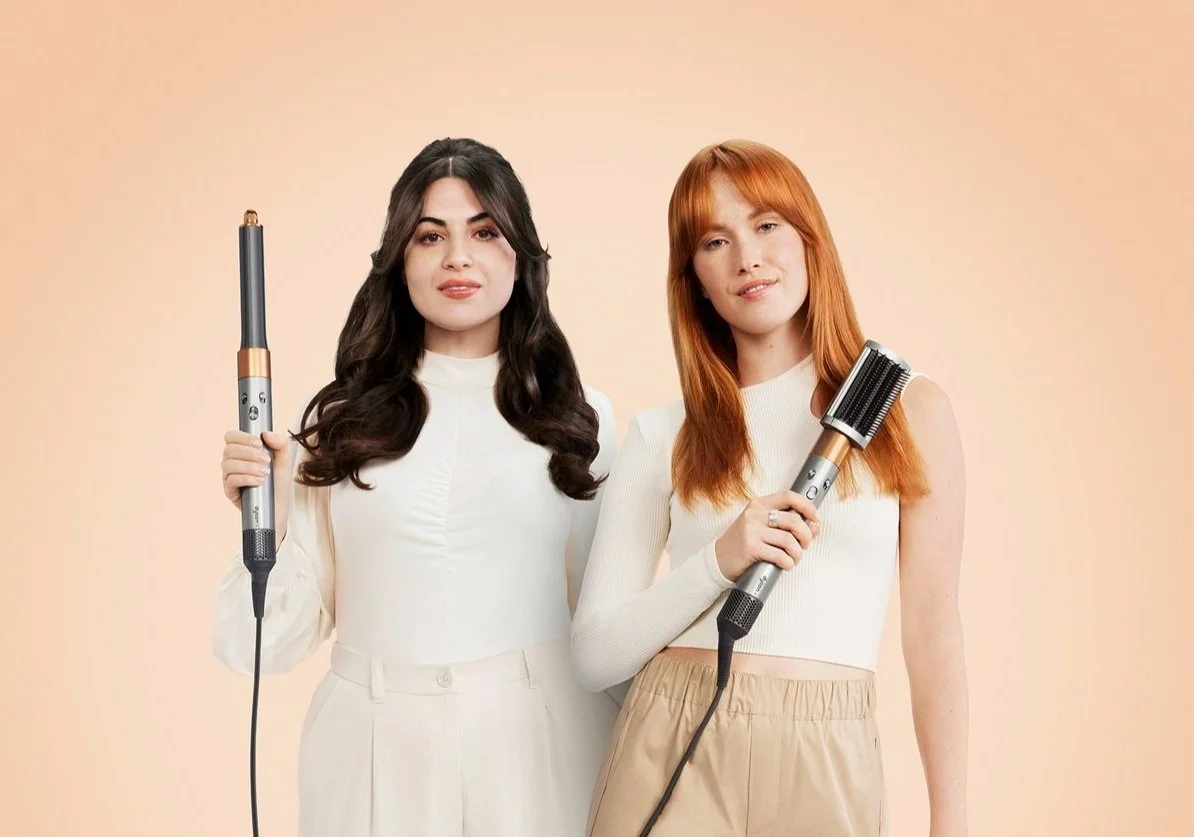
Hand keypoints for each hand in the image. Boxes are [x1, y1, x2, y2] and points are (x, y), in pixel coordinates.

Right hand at [221, 429, 292, 545]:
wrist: (279, 508)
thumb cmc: (278, 484)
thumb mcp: (284, 462)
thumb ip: (280, 444)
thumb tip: (267, 433)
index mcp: (243, 451)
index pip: (231, 436)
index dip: (243, 436)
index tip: (259, 442)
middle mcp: (233, 462)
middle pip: (229, 449)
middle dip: (249, 453)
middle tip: (266, 460)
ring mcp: (229, 476)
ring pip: (228, 464)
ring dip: (249, 466)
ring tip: (265, 472)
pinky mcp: (229, 491)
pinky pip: (231, 480)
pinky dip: (247, 478)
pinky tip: (259, 481)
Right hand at [714, 490, 820, 580]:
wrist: (717, 559)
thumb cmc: (741, 543)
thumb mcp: (760, 527)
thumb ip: (784, 524)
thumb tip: (813, 526)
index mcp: (758, 505)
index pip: (788, 496)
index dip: (807, 506)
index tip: (815, 517)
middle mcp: (754, 515)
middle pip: (793, 520)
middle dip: (806, 535)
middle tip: (805, 545)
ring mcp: (751, 531)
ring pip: (789, 540)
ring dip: (797, 553)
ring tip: (794, 558)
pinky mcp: (751, 547)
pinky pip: (780, 555)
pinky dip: (788, 562)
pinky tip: (785, 564)